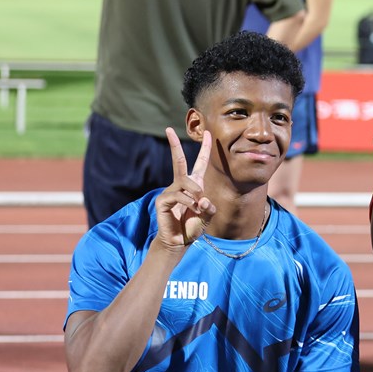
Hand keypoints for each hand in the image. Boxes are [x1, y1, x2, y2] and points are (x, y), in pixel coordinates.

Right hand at [154, 128, 215, 251]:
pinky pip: (177, 195)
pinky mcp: (163, 201)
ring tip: (198, 206)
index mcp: (194, 185)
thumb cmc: (192, 227)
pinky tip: (190, 209)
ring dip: (195, 192)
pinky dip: (187, 201)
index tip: (209, 134)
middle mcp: (180, 185)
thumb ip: (209, 207)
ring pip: (185, 182)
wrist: (179, 242)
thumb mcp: (207, 216)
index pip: (199, 164)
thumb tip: (202, 198)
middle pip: (178, 161)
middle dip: (174, 145)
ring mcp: (170, 192)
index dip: (205, 149)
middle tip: (168, 129)